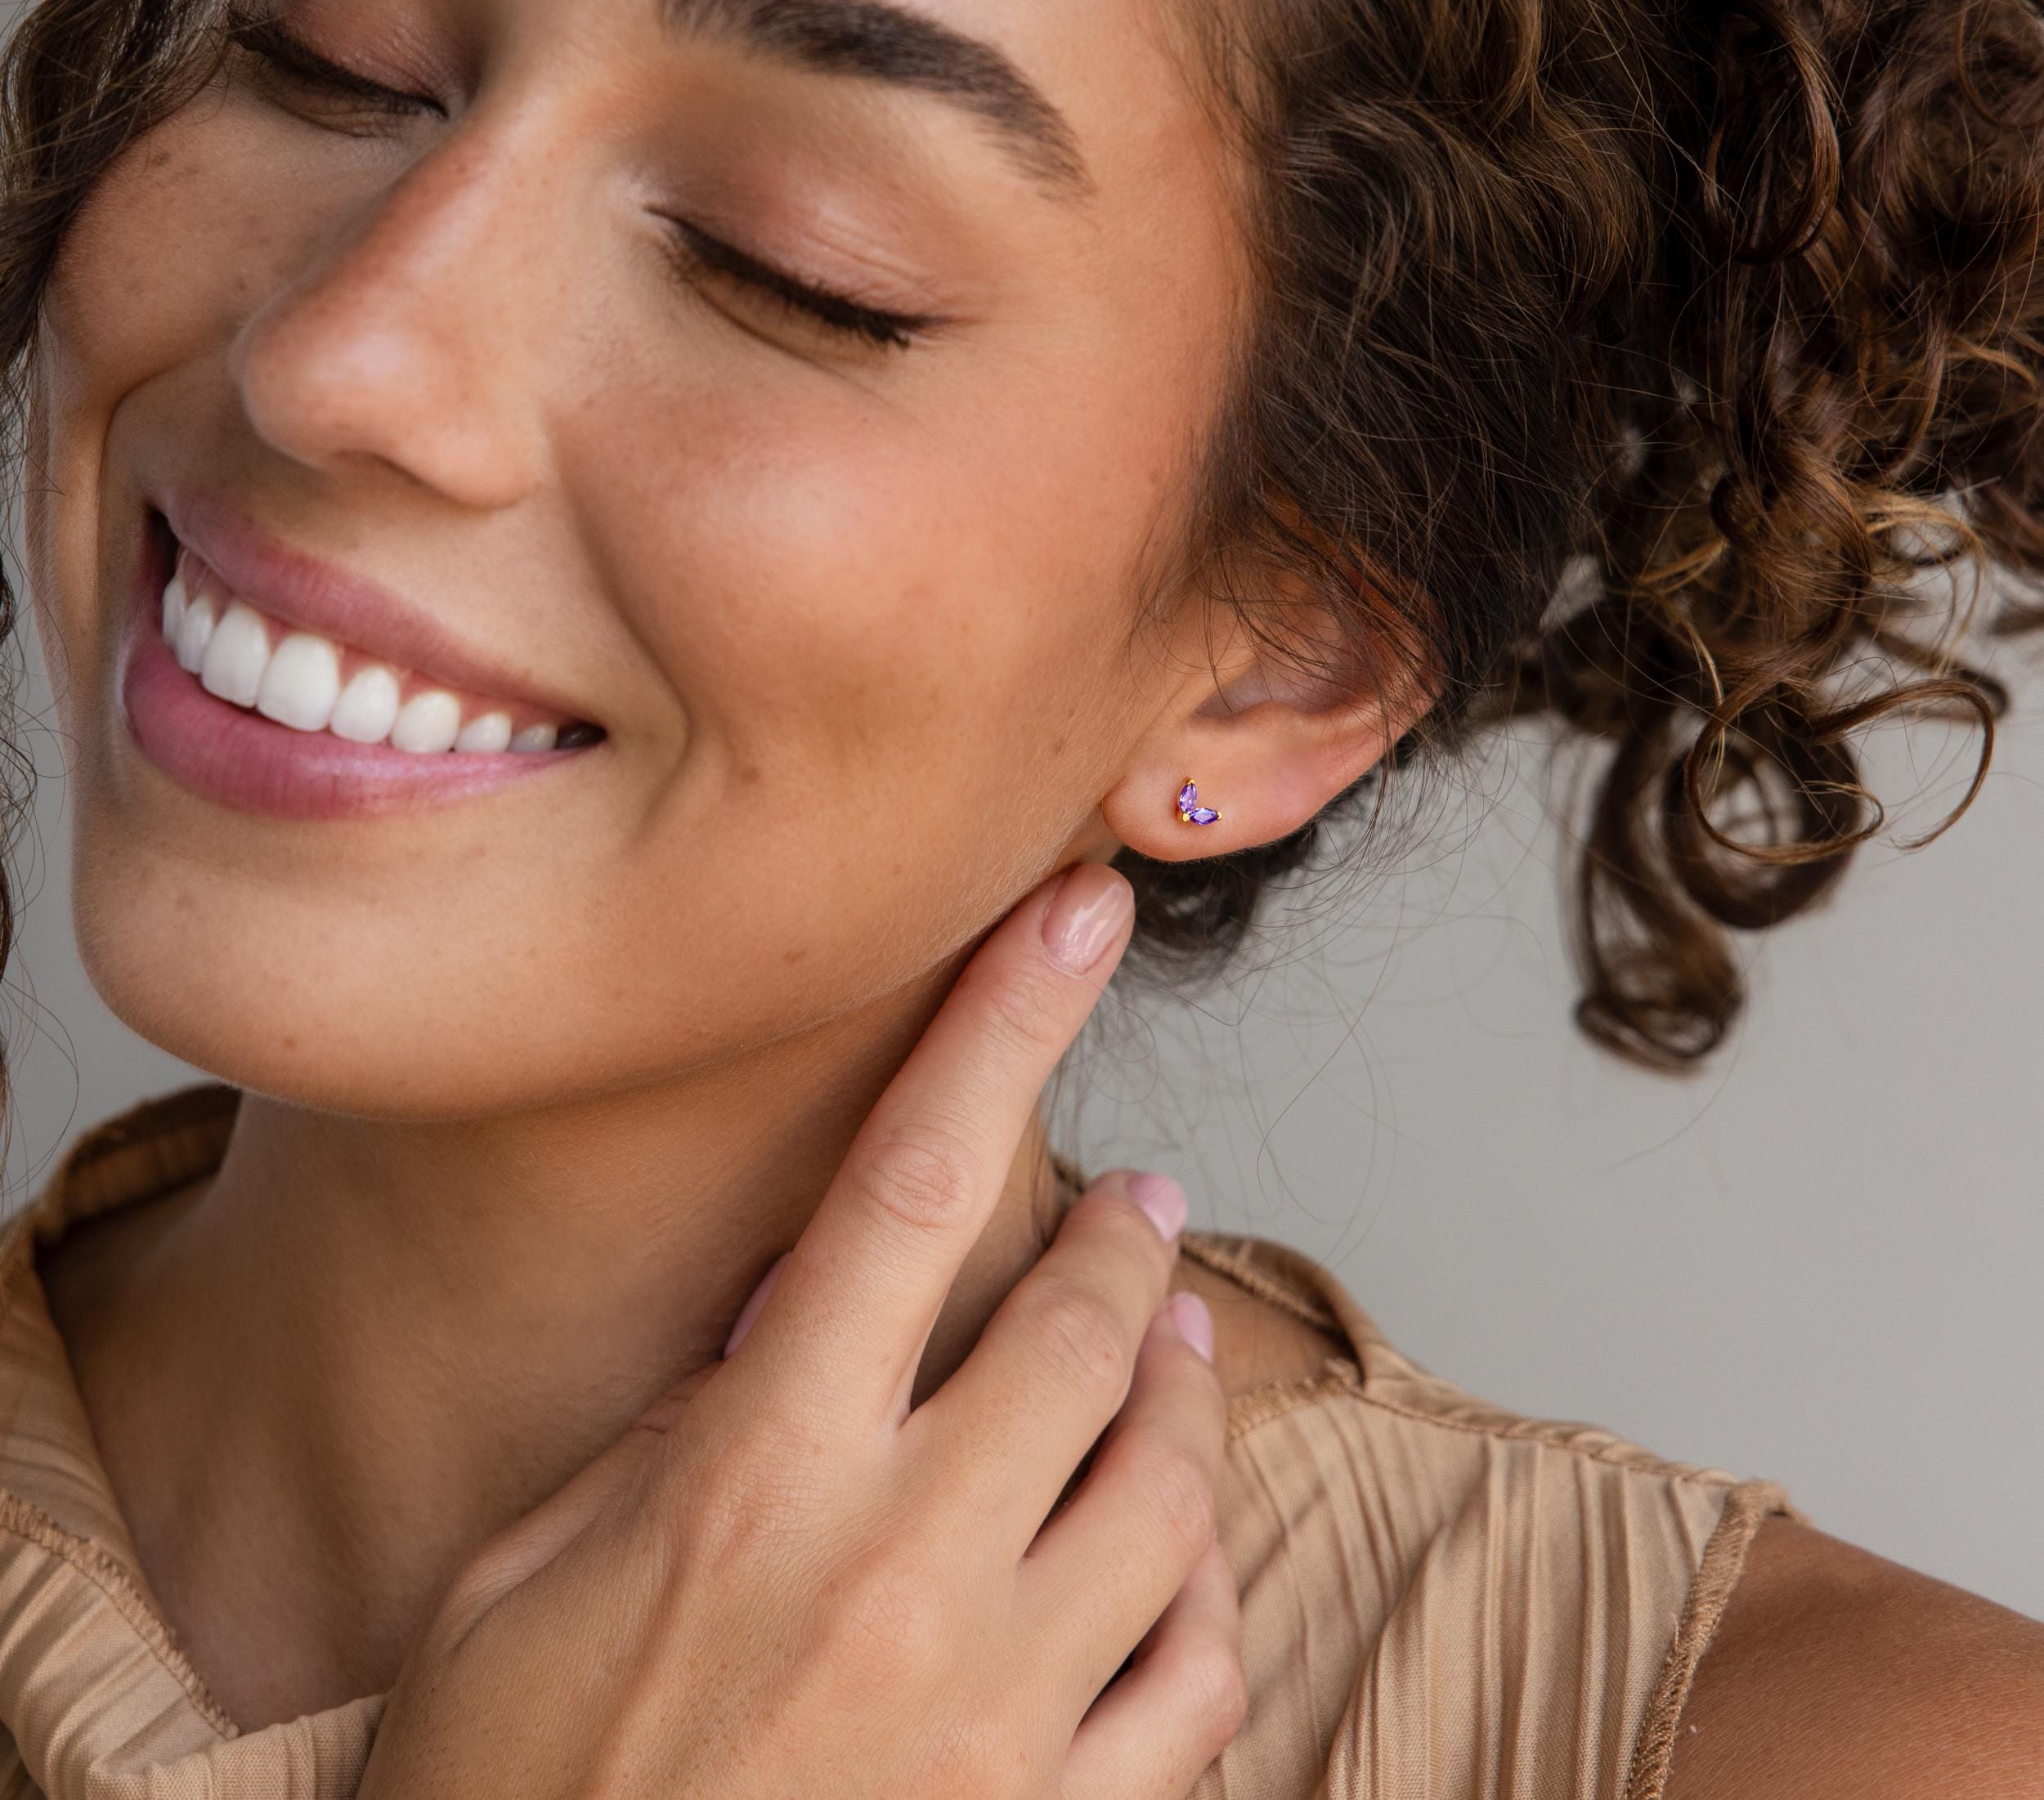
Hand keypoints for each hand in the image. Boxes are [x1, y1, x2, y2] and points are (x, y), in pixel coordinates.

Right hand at [356, 862, 1244, 1798]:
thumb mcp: (527, 1584)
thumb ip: (669, 1445)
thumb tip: (780, 1336)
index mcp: (756, 1476)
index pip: (906, 1188)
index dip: (1001, 1026)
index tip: (1078, 919)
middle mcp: (898, 1569)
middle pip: (1080, 1327)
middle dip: (1132, 1237)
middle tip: (1144, 1198)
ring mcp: (996, 1710)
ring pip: (1168, 1484)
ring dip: (1187, 1388)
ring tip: (1177, 1345)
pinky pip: (1194, 1676)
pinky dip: (1201, 1588)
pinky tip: (1174, 1554)